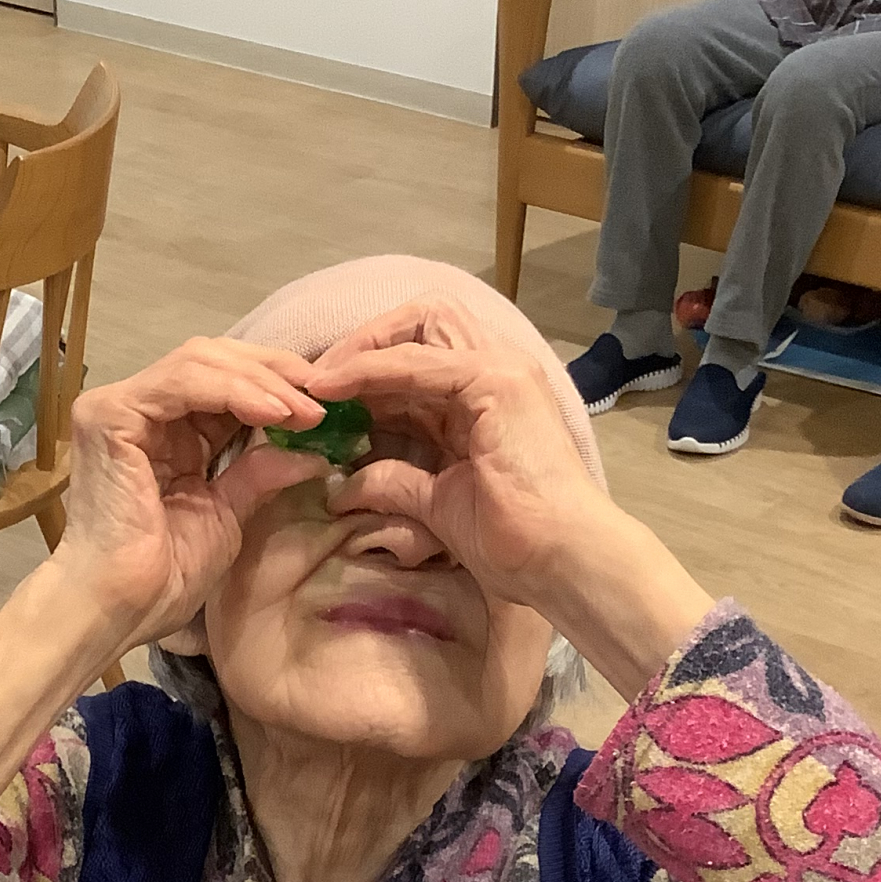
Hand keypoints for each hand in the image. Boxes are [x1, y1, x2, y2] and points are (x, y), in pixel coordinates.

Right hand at [56, 340, 326, 644]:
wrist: (122, 610)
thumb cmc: (164, 579)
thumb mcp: (227, 514)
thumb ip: (260, 473)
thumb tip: (316, 452)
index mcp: (164, 435)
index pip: (223, 384)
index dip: (276, 385)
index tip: (326, 406)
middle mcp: (138, 411)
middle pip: (213, 359)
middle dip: (274, 372)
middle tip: (324, 395)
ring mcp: (119, 408)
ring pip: (200, 360)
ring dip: (261, 381)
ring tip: (305, 408)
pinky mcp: (110, 414)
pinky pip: (182, 381)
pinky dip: (233, 390)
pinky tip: (273, 411)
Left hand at [303, 299, 608, 605]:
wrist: (563, 560)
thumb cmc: (515, 542)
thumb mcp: (438, 504)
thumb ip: (397, 482)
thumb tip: (344, 485)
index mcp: (485, 397)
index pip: (419, 356)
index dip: (367, 370)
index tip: (322, 399)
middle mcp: (495, 370)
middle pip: (421, 321)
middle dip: (365, 341)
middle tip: (319, 381)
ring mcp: (499, 370)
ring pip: (419, 325)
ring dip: (360, 350)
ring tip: (317, 381)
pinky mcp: (495, 382)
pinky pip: (416, 362)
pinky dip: (369, 369)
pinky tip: (333, 387)